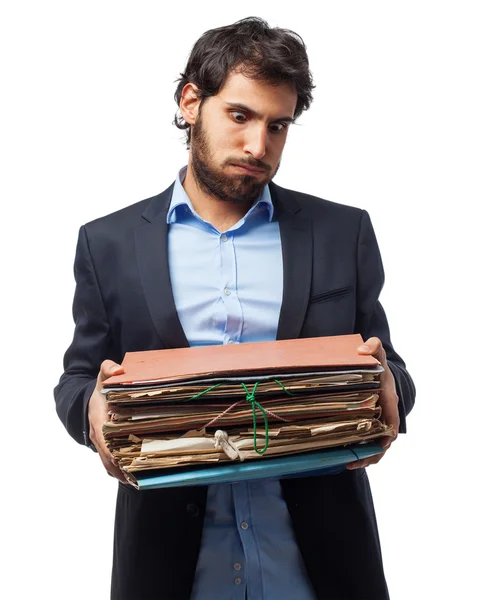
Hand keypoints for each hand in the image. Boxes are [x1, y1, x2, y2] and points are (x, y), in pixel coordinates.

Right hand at [88, 359, 127, 482]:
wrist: (91, 397)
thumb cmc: (101, 387)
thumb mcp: (104, 375)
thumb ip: (109, 369)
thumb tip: (118, 370)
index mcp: (97, 419)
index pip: (103, 439)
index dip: (112, 452)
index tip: (123, 463)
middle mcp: (97, 434)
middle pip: (106, 457)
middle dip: (119, 470)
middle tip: (136, 480)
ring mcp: (101, 442)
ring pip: (108, 462)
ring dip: (120, 473)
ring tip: (138, 483)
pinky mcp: (106, 445)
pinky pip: (111, 461)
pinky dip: (120, 470)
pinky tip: (134, 477)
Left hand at [346, 336, 398, 469]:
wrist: (377, 368)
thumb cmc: (378, 363)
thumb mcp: (377, 352)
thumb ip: (373, 346)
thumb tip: (362, 351)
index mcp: (389, 400)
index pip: (393, 422)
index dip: (388, 436)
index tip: (380, 446)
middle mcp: (385, 413)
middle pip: (384, 440)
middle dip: (372, 453)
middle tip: (354, 462)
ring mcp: (377, 420)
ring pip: (375, 445)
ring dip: (364, 457)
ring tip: (347, 465)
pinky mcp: (367, 422)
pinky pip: (365, 441)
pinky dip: (358, 450)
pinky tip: (342, 456)